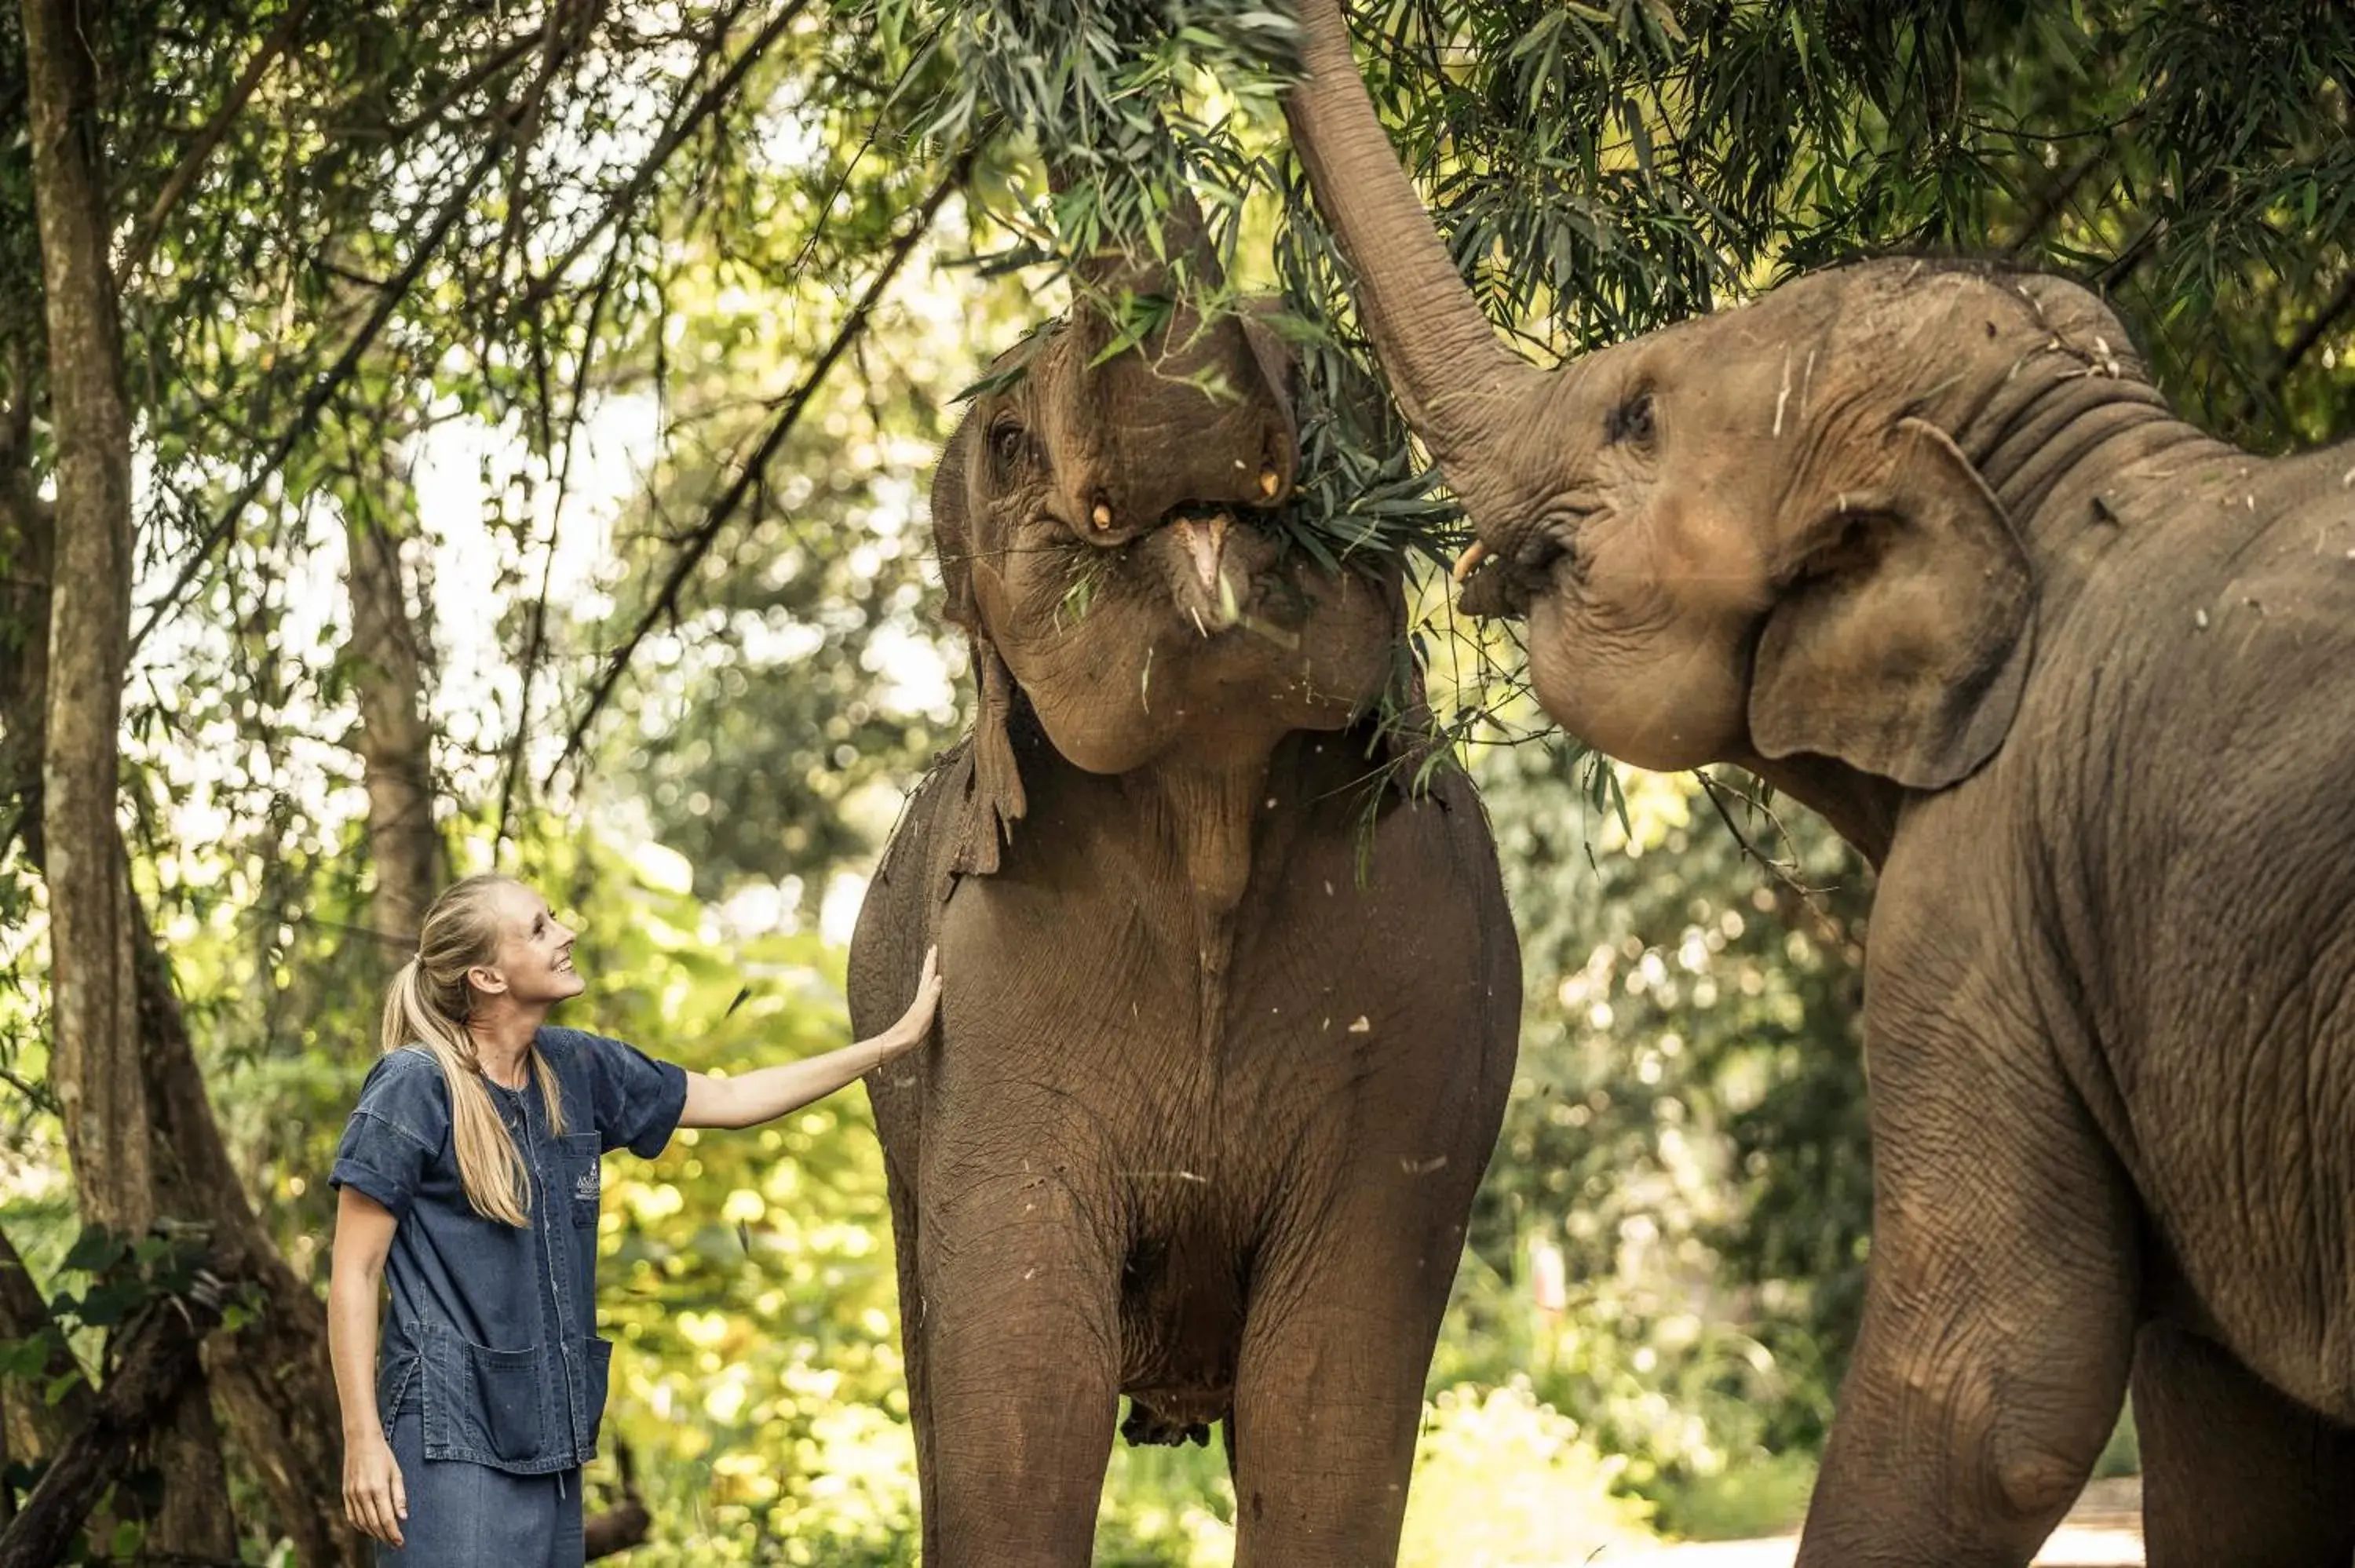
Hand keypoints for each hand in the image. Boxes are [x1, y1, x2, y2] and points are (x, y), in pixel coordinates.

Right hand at [343, 1427, 406, 1545]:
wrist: (361, 1441)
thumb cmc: (383, 1456)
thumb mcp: (396, 1473)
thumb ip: (399, 1496)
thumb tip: (403, 1518)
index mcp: (378, 1488)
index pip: (386, 1519)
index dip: (393, 1533)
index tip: (400, 1542)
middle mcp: (363, 1494)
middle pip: (374, 1524)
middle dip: (385, 1537)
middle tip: (395, 1544)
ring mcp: (352, 1495)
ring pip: (362, 1523)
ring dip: (374, 1533)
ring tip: (385, 1538)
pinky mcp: (345, 1494)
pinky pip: (352, 1516)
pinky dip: (360, 1526)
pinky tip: (369, 1529)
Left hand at [871, 946, 941, 1066]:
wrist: (897, 1043)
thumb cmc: (911, 1030)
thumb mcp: (925, 1012)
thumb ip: (932, 995)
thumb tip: (939, 977)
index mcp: (923, 996)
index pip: (929, 974)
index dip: (932, 961)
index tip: (934, 947)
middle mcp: (920, 998)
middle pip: (926, 976)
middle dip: (930, 962)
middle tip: (933, 949)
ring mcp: (919, 1004)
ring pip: (926, 983)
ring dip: (930, 973)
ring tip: (933, 966)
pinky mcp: (919, 1012)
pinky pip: (927, 993)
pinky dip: (930, 986)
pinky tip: (929, 990)